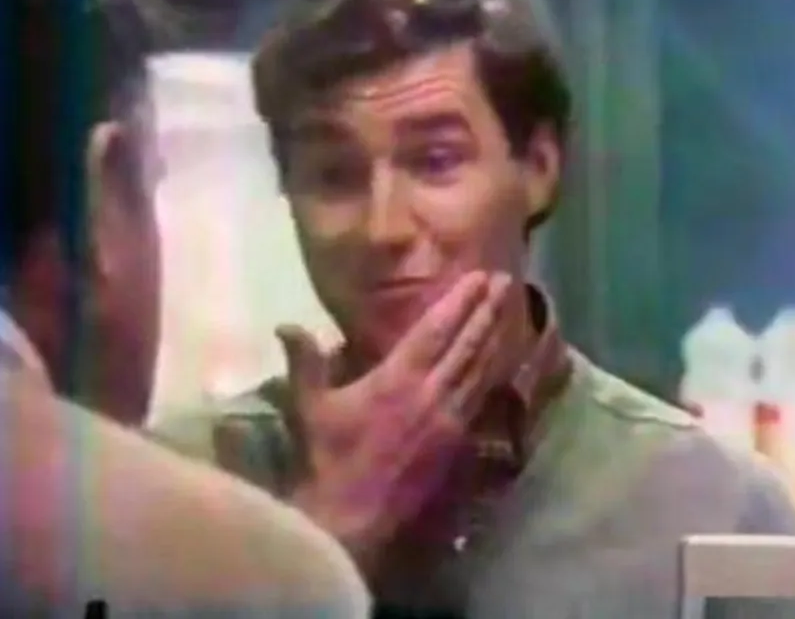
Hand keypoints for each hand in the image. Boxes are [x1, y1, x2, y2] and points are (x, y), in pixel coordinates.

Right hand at [277, 271, 511, 569]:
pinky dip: (493, 374)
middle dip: (487, 310)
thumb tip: (284, 324)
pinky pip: (481, 398)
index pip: (436, 331)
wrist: (354, 517)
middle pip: (468, 344)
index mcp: (397, 378)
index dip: (459, 302)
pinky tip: (502, 362)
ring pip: (481, 369)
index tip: (479, 278)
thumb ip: (304, 362)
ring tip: (510, 310)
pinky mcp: (459, 443)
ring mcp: (450, 419)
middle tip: (505, 281)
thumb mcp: (310, 406)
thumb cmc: (329, 458)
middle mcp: (431, 392)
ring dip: (496, 336)